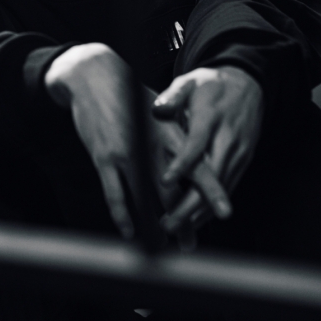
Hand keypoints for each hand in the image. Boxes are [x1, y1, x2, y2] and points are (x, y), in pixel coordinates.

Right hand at [45, 45, 230, 239]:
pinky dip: (123, 215)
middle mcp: (151, 144)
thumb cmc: (128, 93)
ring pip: (144, 198)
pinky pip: (115, 193)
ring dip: (153, 226)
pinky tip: (129, 230)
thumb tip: (191, 160)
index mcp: (168, 132)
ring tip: (162, 246)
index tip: (226, 211)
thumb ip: (174, 135)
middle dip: (182, 220)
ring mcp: (126, 152)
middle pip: (171, 191)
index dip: (211, 190)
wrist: (94, 75)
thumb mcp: (158, 109)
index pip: (196, 165)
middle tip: (189, 244)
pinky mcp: (104, 156)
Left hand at [152, 65, 263, 233]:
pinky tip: (194, 220)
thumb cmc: (210, 86)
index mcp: (211, 117)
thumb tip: (157, 109)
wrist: (246, 86)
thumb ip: (173, 96)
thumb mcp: (189, 82)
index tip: (164, 181)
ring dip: (199, 211)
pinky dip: (211, 206)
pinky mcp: (243, 161)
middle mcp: (227, 138)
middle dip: (190, 203)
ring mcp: (238, 151)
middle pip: (211, 175)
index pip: (196, 144)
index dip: (182, 164)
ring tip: (175, 229)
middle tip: (167, 222)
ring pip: (221, 188)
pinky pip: (228, 187)